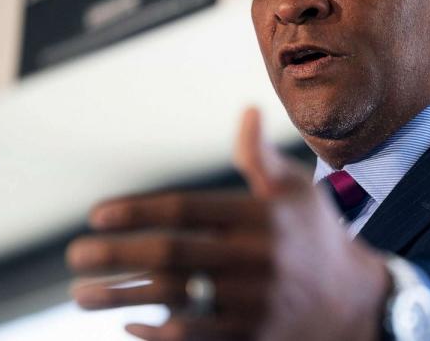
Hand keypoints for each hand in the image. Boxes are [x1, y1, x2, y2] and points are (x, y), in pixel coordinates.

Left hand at [66, 108, 389, 339]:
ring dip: (122, 296)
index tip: (97, 215)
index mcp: (262, 216)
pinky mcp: (252, 337)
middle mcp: (257, 258)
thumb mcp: (297, 191)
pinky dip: (156, 333)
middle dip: (116, 254)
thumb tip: (245, 111)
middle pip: (171, 255)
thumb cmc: (317, 237)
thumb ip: (261, 157)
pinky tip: (128, 324)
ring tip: (82, 295)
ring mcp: (254, 302)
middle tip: (75, 256)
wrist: (355, 304)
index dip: (137, 211)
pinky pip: (194, 338)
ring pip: (175, 299)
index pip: (186, 210)